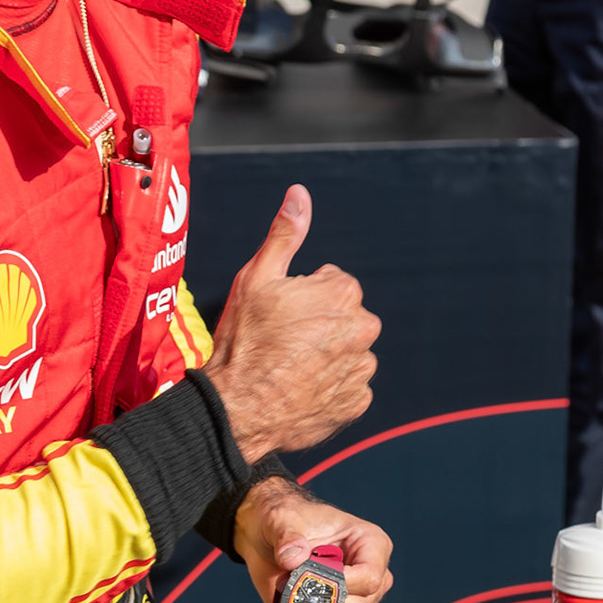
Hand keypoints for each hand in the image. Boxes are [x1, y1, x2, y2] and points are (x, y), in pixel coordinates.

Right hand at [204, 186, 379, 460]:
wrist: (240, 408)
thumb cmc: (245, 340)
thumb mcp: (257, 277)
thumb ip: (286, 234)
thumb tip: (299, 194)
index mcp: (344, 293)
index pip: (333, 283)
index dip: (302, 296)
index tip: (280, 313)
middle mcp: (363, 329)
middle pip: (343, 317)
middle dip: (319, 324)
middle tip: (282, 340)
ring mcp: (362, 369)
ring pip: (347, 352)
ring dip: (326, 356)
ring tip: (289, 367)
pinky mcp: (357, 402)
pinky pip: (347, 387)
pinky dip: (329, 387)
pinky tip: (300, 389)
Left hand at [238, 479, 393, 602]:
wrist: (265, 540)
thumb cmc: (282, 521)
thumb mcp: (281, 519)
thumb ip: (288, 536)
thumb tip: (293, 559)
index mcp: (370, 545)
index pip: (371, 578)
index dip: (342, 587)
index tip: (307, 576)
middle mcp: (372, 576)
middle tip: (294, 596)